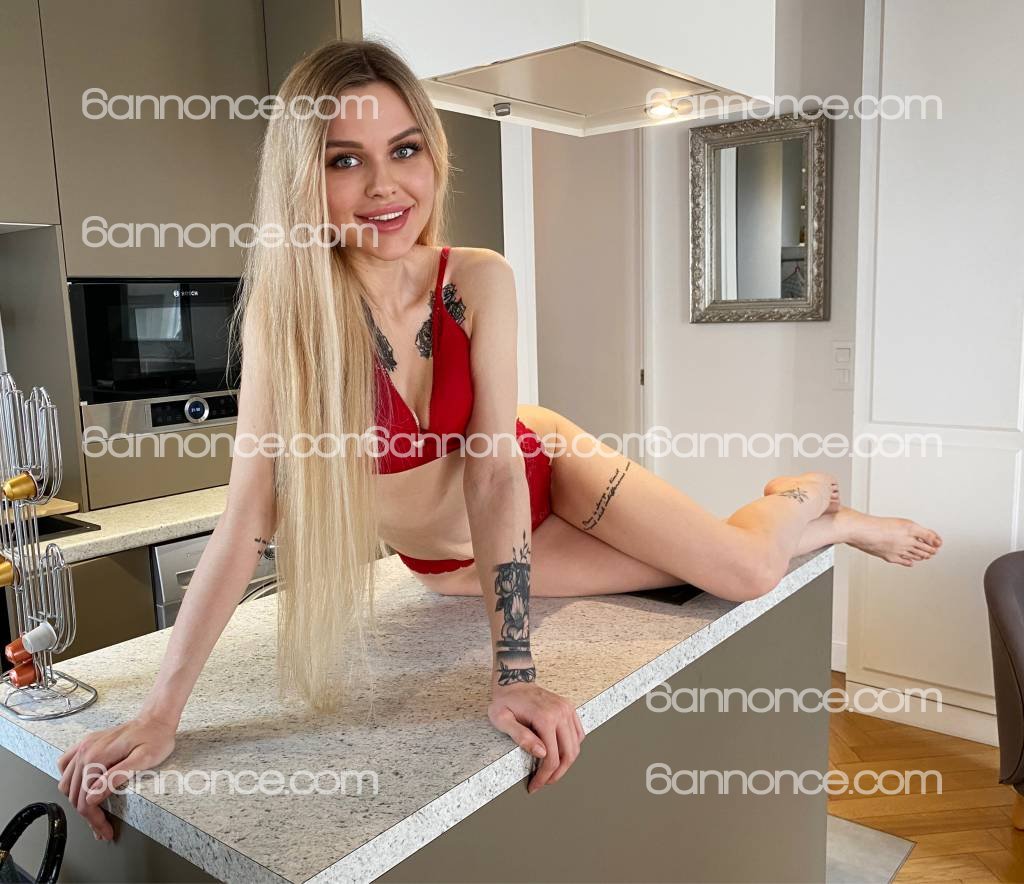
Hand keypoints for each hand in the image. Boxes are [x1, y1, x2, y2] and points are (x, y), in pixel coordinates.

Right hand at [56, 713, 176, 840]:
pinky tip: (82, 789)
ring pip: (67, 783)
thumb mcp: (143, 760)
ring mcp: (84, 746)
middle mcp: (85, 750)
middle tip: (102, 830)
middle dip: (88, 816)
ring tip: (93, 815)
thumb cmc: (155, 738)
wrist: (156, 719)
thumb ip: (116, 777)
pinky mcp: (88, 744)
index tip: (105, 831)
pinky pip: (66, 765)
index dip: (94, 820)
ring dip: (77, 801)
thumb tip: (92, 798)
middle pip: (75, 795)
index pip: (86, 799)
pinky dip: (70, 781)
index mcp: (96, 756)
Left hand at [487, 680, 584, 793]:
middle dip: (557, 774)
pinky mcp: (569, 708)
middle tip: (544, 782)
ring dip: (566, 763)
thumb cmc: (505, 700)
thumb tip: (541, 753)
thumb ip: (521, 736)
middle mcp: (560, 712)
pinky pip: (578, 733)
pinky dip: (572, 748)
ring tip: (551, 772)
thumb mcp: (502, 719)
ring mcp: (567, 709)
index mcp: (544, 717)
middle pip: (569, 754)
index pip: (552, 756)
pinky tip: (559, 754)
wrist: (513, 680)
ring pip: (576, 745)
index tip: (535, 786)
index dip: (544, 776)